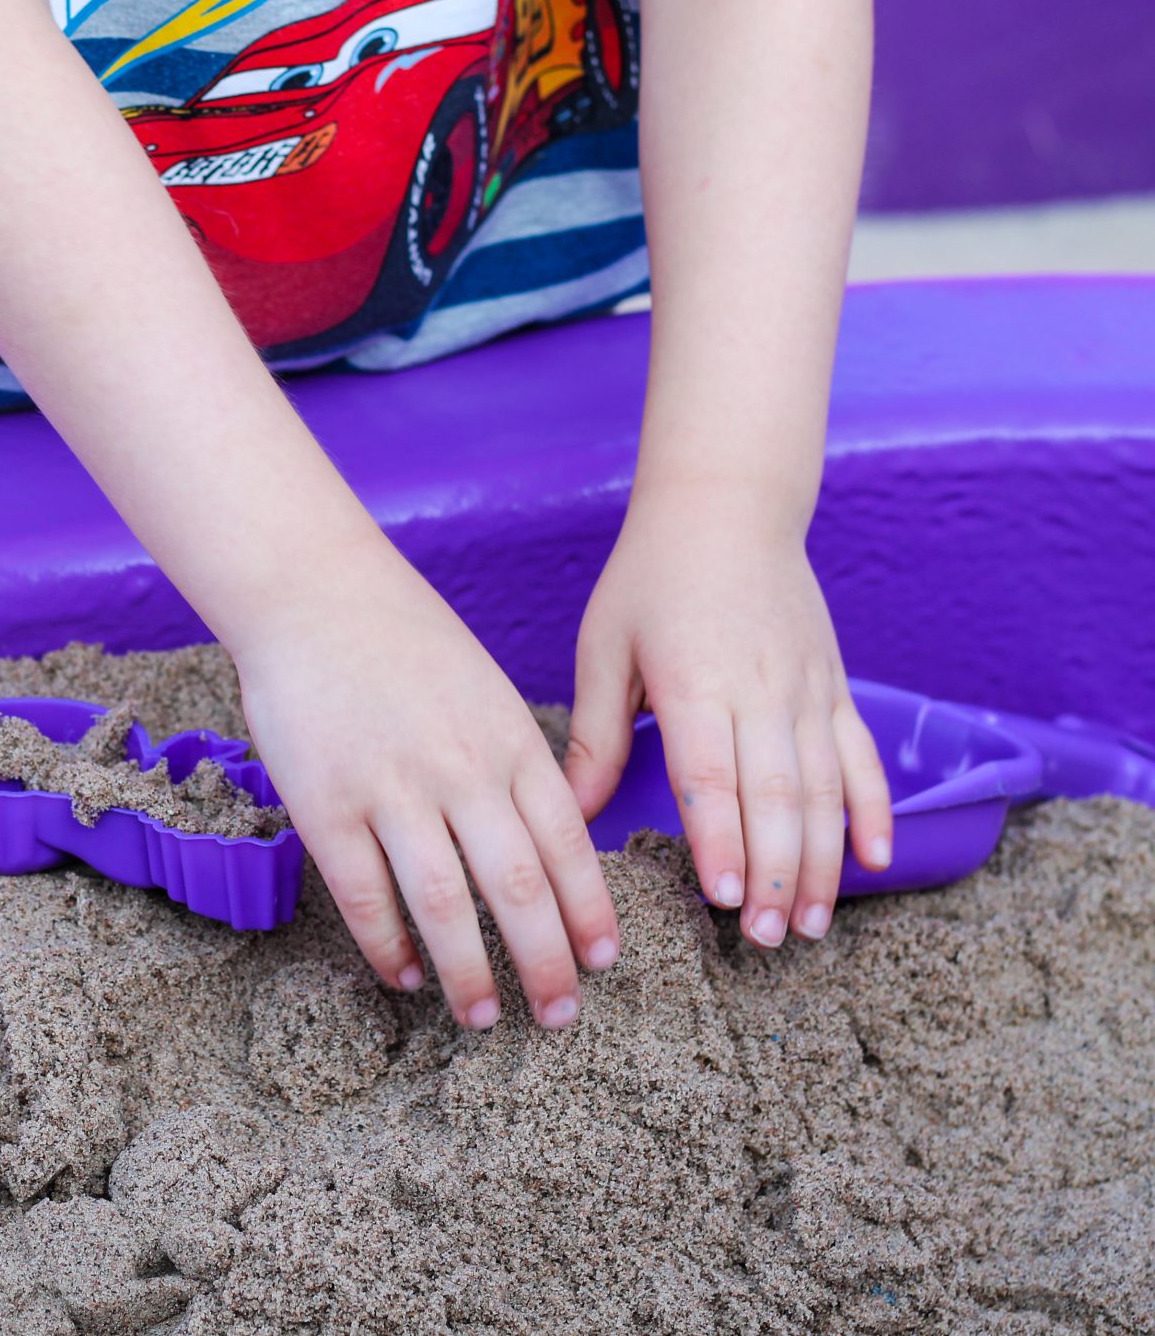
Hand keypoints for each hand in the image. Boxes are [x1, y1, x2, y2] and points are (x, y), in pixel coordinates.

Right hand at [232, 551, 619, 1028]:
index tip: (604, 960)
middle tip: (560, 1014)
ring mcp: (391, 790)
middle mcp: (460, 772)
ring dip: (470, 972)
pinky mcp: (325, 805)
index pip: (567, 845)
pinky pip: (364, 894)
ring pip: (445, 904)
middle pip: (517, 888)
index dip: (589, 911)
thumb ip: (517, 763)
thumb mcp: (486, 692)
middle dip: (546, 962)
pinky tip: (404, 975)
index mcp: (509, 742)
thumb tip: (552, 839)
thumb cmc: (404, 642)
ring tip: (481, 1018)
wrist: (315, 594)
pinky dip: (388, 946)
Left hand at [562, 495, 892, 947]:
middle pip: (775, 796)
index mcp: (694, 682)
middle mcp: (759, 690)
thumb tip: (567, 815)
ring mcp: (806, 689)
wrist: (728, 505)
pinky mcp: (834, 685)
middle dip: (776, 873)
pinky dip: (874, 809)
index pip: (712, 775)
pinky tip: (876, 861)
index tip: (725, 898)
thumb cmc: (651, 577)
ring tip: (812, 924)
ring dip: (822, 860)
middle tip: (767, 940)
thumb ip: (595, 736)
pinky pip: (860, 756)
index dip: (722, 840)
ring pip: (823, 788)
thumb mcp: (605, 647)